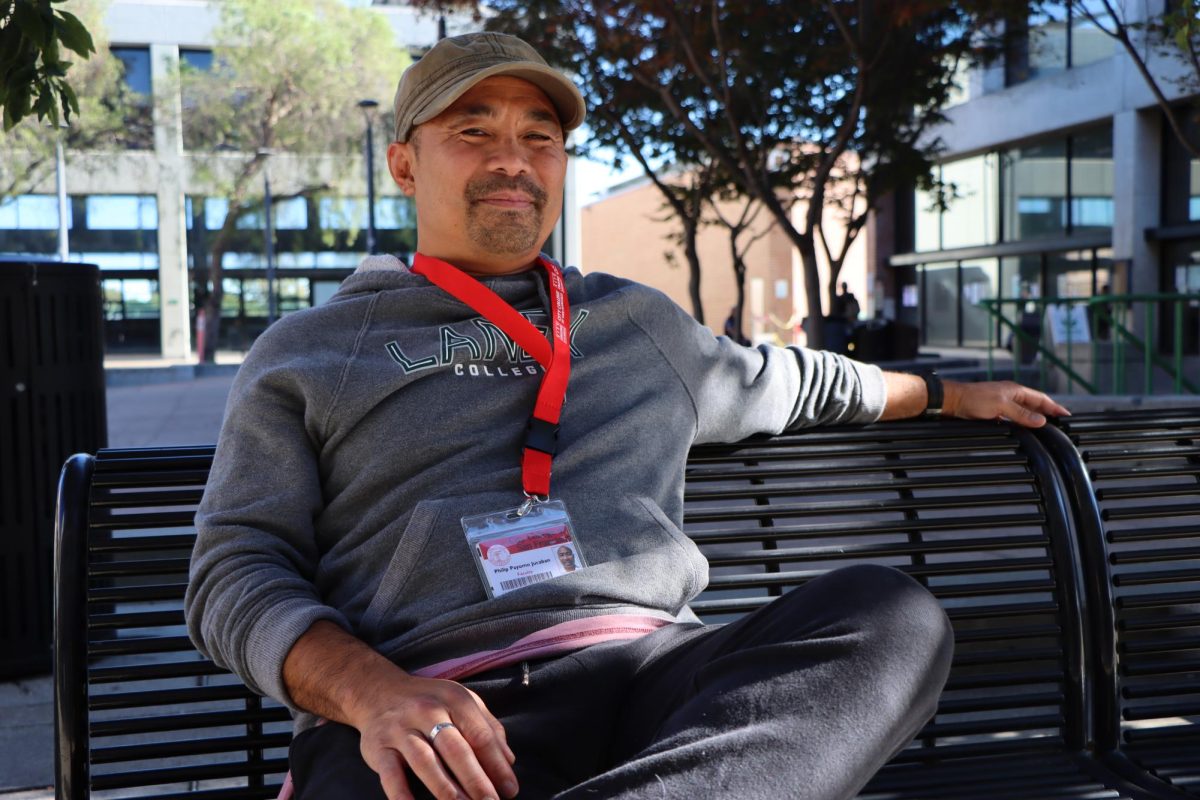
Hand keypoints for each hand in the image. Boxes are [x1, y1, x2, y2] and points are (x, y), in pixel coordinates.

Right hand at [355, 674, 517, 799]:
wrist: (379, 692)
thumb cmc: (431, 703)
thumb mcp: (462, 702)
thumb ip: (488, 728)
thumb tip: (508, 761)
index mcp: (454, 699)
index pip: (480, 735)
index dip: (497, 764)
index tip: (510, 789)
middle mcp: (427, 711)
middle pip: (456, 749)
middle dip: (476, 780)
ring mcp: (400, 729)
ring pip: (425, 762)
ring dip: (447, 790)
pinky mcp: (378, 747)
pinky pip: (390, 774)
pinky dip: (402, 794)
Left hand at [945, 380, 1069, 427]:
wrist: (953, 401)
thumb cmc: (974, 398)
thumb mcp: (1001, 406)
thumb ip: (1021, 413)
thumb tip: (1041, 420)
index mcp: (1016, 390)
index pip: (1041, 399)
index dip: (1054, 406)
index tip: (1066, 414)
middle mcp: (1011, 396)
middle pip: (1034, 405)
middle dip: (1047, 412)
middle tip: (1060, 422)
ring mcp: (1003, 403)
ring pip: (1024, 411)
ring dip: (1034, 418)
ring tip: (1046, 428)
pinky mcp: (994, 411)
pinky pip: (1013, 417)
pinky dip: (1021, 423)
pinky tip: (1024, 429)